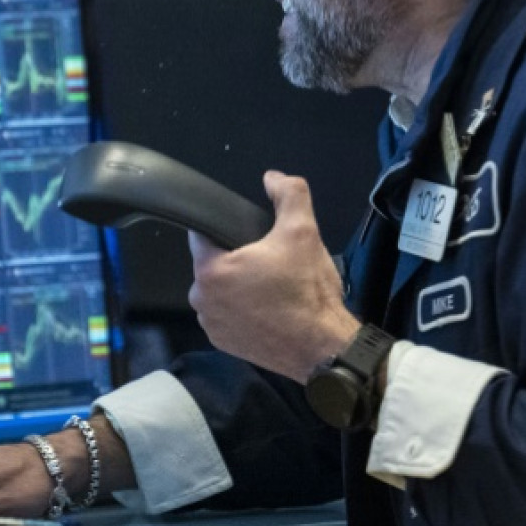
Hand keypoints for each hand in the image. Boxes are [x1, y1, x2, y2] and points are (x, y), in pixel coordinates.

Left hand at [188, 170, 359, 381]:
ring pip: (221, 290)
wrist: (323, 347)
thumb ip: (289, 194)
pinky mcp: (225, 344)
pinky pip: (228, 315)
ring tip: (273, 286)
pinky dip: (244, 310)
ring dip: (239, 285)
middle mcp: (202, 300)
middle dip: (237, 259)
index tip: (251, 234)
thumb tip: (273, 178)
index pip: (202, 234)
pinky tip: (270, 308)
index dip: (227, 228)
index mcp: (210, 270)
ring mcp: (211, 325)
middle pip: (213, 263)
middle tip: (271, 261)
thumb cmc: (307, 291)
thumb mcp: (303, 231)